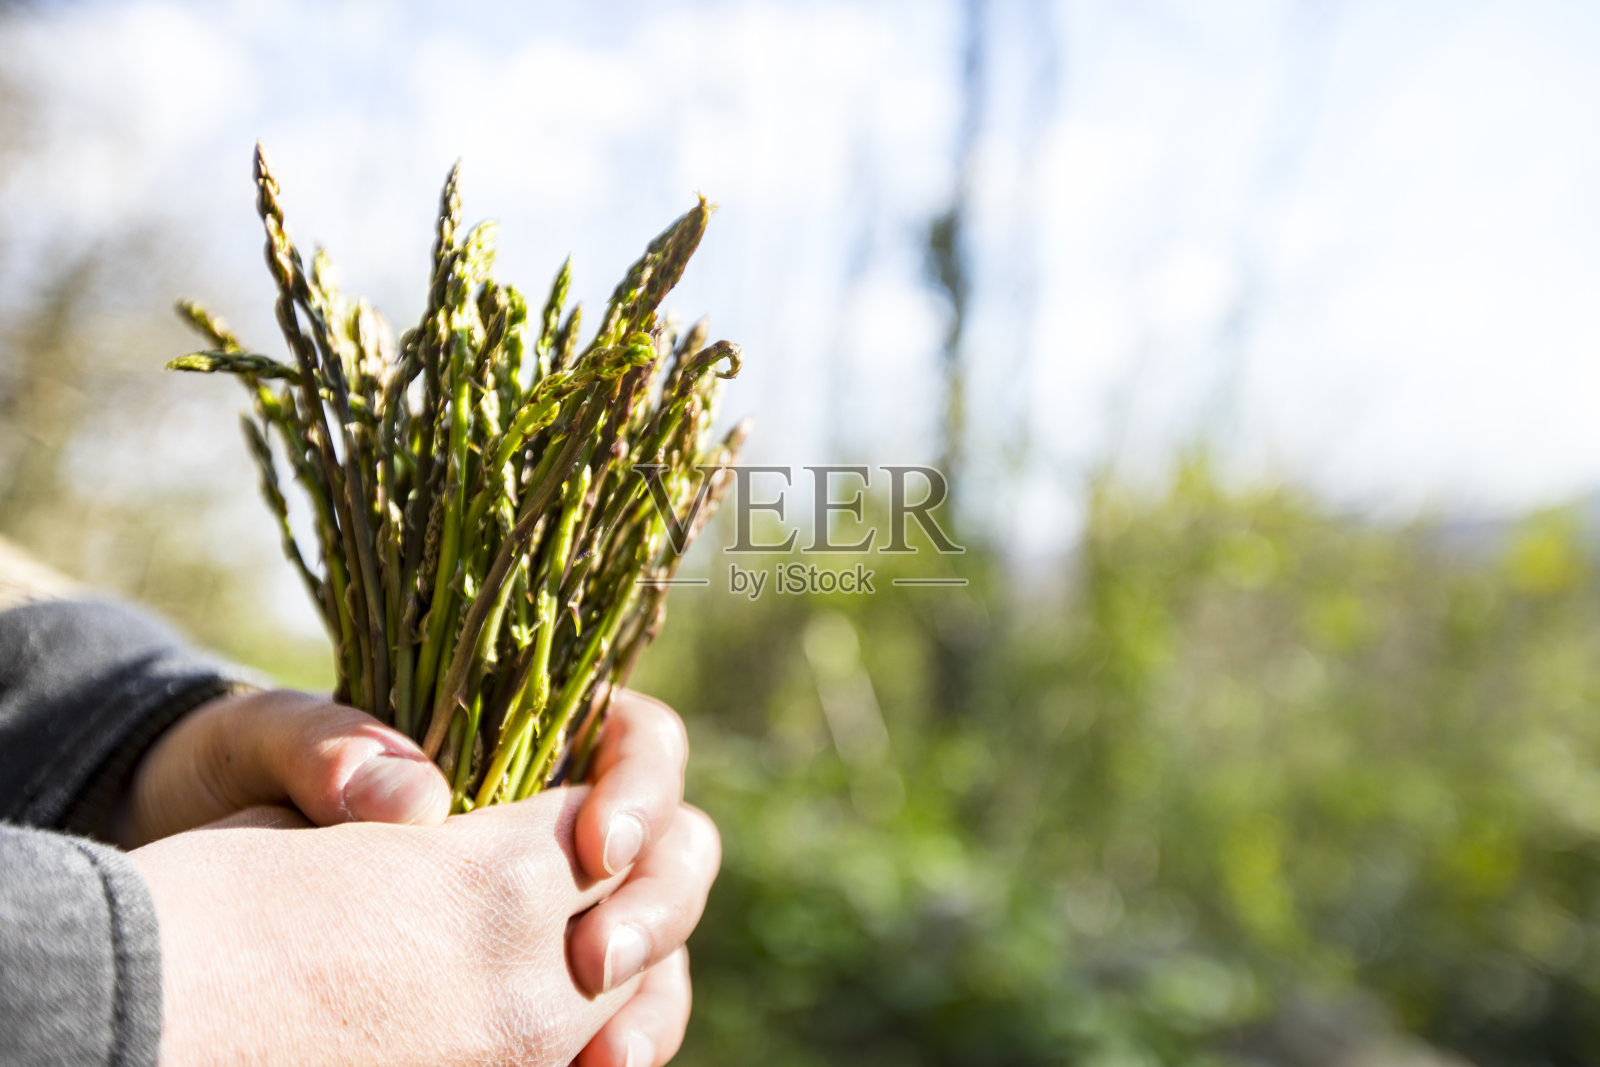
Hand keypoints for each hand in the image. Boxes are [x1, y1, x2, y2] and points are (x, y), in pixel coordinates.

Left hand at [119, 685, 717, 1065]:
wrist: (178, 865)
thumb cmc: (231, 773)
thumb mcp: (257, 741)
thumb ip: (325, 746)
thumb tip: (421, 799)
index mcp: (534, 737)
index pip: (645, 743)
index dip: (642, 789)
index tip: (595, 844)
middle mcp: (563, 824)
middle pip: (678, 851)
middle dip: (658, 907)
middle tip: (595, 961)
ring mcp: (554, 911)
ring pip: (660, 949)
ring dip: (653, 1000)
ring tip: (611, 1059)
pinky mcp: (526, 987)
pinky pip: (605, 1020)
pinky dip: (613, 1047)